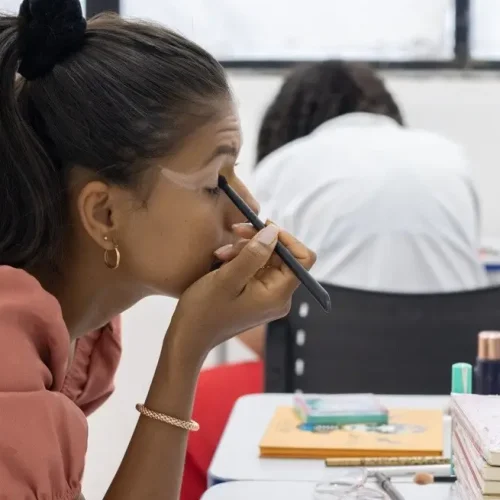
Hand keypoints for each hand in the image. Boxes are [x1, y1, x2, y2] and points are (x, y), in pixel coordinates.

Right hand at [168, 224, 315, 363]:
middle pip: (284, 256)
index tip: (264, 227)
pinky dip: (241, 258)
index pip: (303, 259)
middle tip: (235, 233)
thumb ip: (253, 254)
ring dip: (246, 249)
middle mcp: (279, 296)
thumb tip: (274, 232)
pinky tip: (223, 259)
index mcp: (278, 295)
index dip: (287, 239)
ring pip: (268, 258)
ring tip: (221, 253)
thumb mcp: (227, 278)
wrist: (189, 336)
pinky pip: (257, 267)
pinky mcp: (257, 294)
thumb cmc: (205, 311)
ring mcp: (268, 296)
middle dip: (259, 241)